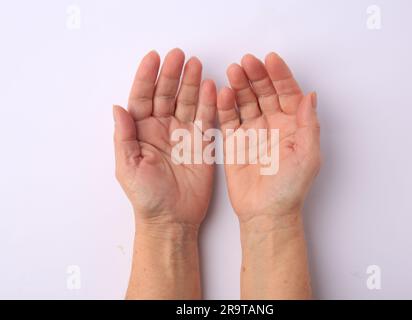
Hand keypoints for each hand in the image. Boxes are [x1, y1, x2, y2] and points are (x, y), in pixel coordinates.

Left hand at [113, 48, 216, 226]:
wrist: (172, 219)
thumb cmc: (146, 196)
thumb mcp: (127, 167)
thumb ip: (123, 136)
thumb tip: (117, 107)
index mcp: (141, 131)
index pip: (142, 97)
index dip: (147, 77)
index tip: (153, 57)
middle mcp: (162, 128)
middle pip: (166, 94)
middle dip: (171, 74)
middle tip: (179, 55)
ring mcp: (183, 133)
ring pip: (187, 101)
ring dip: (191, 82)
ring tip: (196, 64)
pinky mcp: (202, 142)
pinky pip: (206, 118)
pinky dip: (209, 102)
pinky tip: (210, 86)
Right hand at [217, 52, 320, 221]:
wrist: (266, 212)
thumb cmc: (290, 188)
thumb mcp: (308, 155)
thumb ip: (309, 124)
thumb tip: (310, 95)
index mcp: (293, 125)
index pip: (288, 93)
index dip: (280, 75)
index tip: (271, 60)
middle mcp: (273, 124)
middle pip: (265, 92)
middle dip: (257, 75)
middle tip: (247, 62)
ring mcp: (252, 131)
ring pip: (246, 100)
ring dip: (240, 85)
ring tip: (233, 71)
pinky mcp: (234, 141)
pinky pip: (229, 118)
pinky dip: (225, 105)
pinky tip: (223, 93)